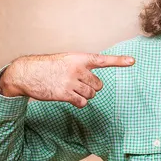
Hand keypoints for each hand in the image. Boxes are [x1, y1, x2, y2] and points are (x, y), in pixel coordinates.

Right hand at [0, 52, 134, 107]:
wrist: (27, 72)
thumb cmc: (48, 66)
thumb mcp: (66, 60)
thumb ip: (81, 67)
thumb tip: (93, 83)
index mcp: (80, 58)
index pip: (103, 59)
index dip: (119, 60)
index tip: (133, 61)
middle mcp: (78, 69)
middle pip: (98, 85)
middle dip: (92, 88)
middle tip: (79, 85)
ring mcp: (71, 82)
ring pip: (91, 95)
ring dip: (84, 96)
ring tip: (71, 90)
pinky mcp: (64, 94)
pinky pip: (82, 103)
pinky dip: (79, 103)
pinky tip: (69, 98)